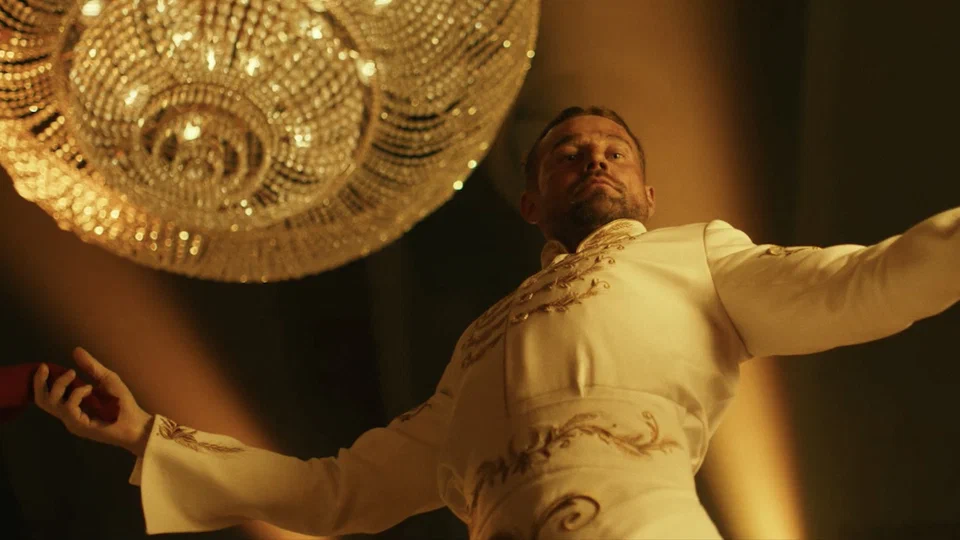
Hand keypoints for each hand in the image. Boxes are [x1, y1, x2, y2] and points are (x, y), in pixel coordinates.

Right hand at [33, 347, 153, 456]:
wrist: (135, 421)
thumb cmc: (121, 402)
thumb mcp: (106, 379)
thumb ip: (91, 367)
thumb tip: (76, 350)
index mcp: (72, 403)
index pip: (46, 394)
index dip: (40, 381)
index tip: (45, 366)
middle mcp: (68, 412)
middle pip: (42, 400)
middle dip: (40, 382)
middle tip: (46, 368)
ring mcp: (72, 420)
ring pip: (51, 402)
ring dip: (61, 384)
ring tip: (74, 373)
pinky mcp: (78, 425)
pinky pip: (68, 408)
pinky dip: (77, 393)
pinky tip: (89, 389)